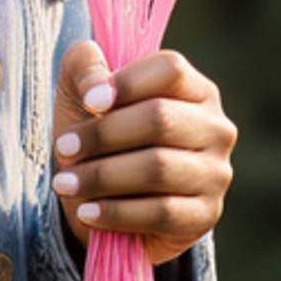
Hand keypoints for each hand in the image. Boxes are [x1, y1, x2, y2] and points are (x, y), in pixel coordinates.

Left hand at [50, 40, 235, 269]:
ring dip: (102, 176)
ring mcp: (216, 173)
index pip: (171, 70)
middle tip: (64, 149)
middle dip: (103, 135)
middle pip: (160, 119)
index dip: (128, 83)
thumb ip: (84, 66)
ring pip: (158, 169)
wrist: (105, 198)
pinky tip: (87, 212)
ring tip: (65, 182)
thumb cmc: (98, 132)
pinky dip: (117, 213)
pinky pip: (161, 213)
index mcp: (195, 88)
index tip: (89, 102)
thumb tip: (97, 89)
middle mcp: (215, 128)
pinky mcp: (205, 215)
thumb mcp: (81, 90)